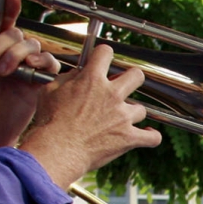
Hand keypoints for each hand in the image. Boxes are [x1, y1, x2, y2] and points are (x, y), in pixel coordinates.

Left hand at [0, 0, 62, 153]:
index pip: (5, 23)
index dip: (10, 9)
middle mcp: (12, 55)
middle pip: (16, 34)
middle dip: (0, 46)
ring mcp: (26, 67)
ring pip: (32, 45)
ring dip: (16, 55)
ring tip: (2, 72)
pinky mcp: (37, 82)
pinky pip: (50, 64)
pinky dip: (42, 62)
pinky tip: (28, 68)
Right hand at [20, 43, 161, 187]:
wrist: (57, 150)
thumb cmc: (49, 122)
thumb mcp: (50, 91)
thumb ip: (67, 78)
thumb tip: (78, 74)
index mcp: (92, 79)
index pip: (106, 53)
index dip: (105, 54)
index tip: (104, 60)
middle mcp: (111, 95)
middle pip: (137, 75)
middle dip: (132, 79)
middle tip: (123, 87)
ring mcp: (123, 117)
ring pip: (141, 109)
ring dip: (132, 114)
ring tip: (121, 120)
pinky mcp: (129, 138)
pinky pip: (153, 138)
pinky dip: (152, 137)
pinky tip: (148, 135)